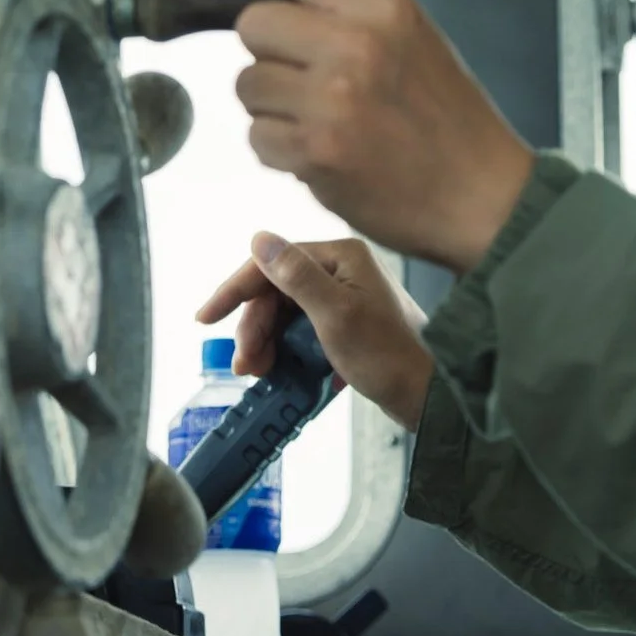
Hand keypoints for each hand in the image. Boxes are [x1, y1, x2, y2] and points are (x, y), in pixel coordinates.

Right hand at [195, 234, 434, 431]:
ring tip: (260, 372)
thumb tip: (259, 239)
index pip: (273, 263)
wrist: (429, 396)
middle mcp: (343, 270)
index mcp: (342, 257)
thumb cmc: (389, 356)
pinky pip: (303, 331)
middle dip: (254, 327)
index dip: (235, 290)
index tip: (206, 318)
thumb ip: (295, 276)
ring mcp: (346, 298)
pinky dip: (287, 350)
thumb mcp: (335, 315)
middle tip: (246, 364)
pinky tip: (281, 371)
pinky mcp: (348, 325)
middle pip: (276, 291)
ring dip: (266, 342)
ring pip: (286, 314)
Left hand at [202, 0, 533, 272]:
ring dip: (272, 106)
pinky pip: (258, 137)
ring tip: (323, 122)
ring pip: (248, 85)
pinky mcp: (315, 151)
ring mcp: (332, 99)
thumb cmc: (447, 119)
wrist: (481, 198)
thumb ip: (348, 10)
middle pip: (254, 24)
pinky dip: (280, 149)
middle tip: (306, 78)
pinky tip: (323, 154)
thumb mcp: (413, 38)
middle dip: (267, 52)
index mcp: (384, 6)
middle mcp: (355, 44)